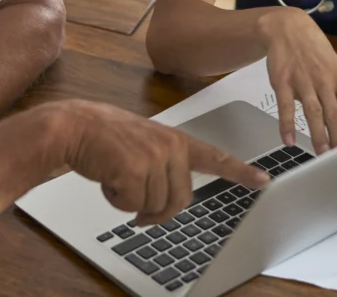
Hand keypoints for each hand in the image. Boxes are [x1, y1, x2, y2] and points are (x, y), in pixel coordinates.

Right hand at [52, 100, 269, 225]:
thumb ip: (163, 166)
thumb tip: (162, 206)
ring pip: (154, 206)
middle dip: (156, 210)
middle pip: (179, 201)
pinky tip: (107, 178)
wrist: (73, 127)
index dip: (240, 171)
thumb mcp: (142, 144)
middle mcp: (170, 146)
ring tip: (115, 176)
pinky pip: (132, 205)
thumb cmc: (104, 138)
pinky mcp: (136, 168)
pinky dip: (116, 200)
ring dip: (130, 201)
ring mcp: (155, 156)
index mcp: (175, 139)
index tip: (263, 180)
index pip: (214, 157)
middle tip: (134, 202)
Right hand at [260, 9, 336, 153]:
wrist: (288, 29)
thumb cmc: (315, 53)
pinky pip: (285, 106)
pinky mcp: (283, 81)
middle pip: (335, 114)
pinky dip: (287, 124)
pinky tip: (288, 140)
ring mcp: (303, 81)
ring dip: (318, 134)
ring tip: (321, 155)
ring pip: (313, 112)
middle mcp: (324, 81)